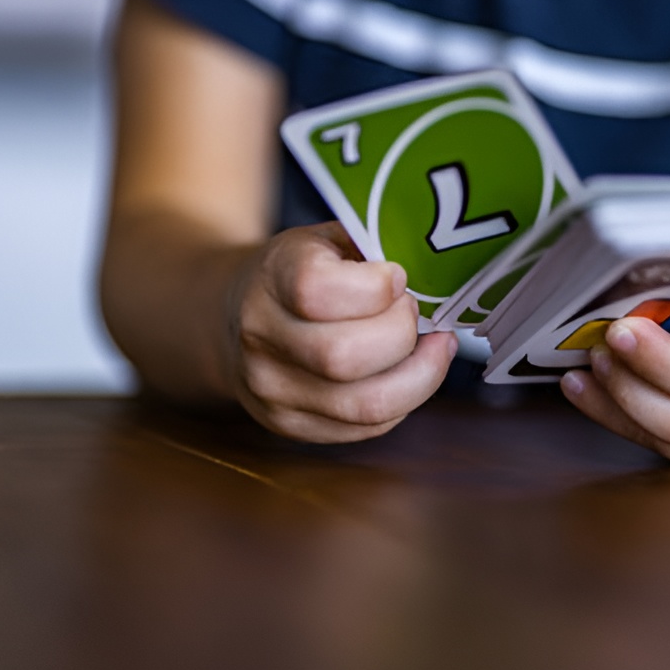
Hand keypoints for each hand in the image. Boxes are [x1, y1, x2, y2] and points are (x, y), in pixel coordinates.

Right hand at [227, 222, 457, 442]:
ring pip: (365, 404)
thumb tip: (435, 272)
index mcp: (270, 277)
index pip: (317, 289)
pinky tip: (409, 373)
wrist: (234, 316)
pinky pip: (369, 427)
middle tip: (413, 313)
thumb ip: (372, 249)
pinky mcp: (292, 426)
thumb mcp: (326, 242)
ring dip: (419, 376)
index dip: (376, 286)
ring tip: (433, 347)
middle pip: (344, 356)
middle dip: (402, 334)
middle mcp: (260, 337)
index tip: (397, 277)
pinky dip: (404, 401)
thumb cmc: (299, 274)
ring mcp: (272, 390)